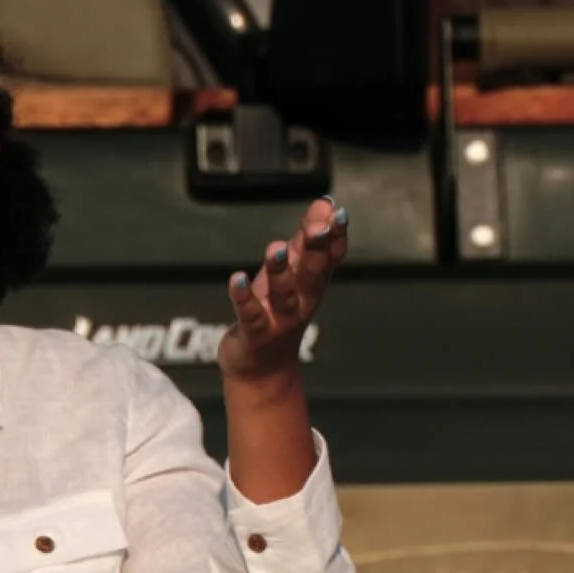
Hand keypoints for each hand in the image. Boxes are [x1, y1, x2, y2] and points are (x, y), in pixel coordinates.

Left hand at [219, 198, 348, 382]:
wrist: (263, 369)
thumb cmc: (277, 313)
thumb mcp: (293, 273)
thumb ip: (306, 239)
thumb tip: (325, 203)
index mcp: (313, 283)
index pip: (330, 257)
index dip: (335, 237)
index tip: (337, 213)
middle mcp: (302, 302)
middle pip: (312, 274)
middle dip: (316, 250)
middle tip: (317, 227)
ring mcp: (280, 319)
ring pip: (284, 295)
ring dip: (280, 272)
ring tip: (275, 249)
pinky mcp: (255, 334)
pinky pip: (250, 315)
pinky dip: (243, 297)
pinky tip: (236, 279)